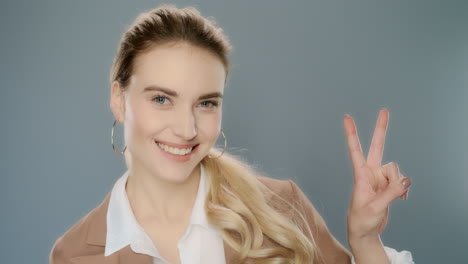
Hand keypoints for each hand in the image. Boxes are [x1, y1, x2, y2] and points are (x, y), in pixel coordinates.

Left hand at [344, 108, 411, 242]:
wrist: (365, 231)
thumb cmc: (362, 219)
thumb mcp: (374, 208)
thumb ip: (390, 193)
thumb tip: (406, 180)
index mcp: (360, 175)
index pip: (355, 150)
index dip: (351, 134)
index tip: (347, 117)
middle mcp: (370, 172)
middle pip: (377, 147)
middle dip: (381, 129)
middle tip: (384, 111)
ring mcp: (380, 177)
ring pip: (395, 169)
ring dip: (398, 183)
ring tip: (395, 198)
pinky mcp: (388, 184)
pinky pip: (401, 180)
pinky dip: (403, 189)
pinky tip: (402, 198)